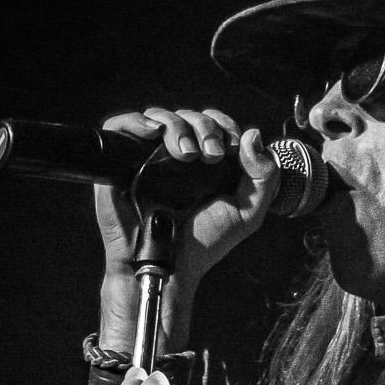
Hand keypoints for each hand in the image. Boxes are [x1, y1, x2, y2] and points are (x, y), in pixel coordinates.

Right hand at [95, 108, 277, 329]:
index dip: (224, 126)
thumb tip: (253, 134)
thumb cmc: (203, 245)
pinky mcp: (121, 164)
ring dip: (177, 125)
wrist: (169, 266)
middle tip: (210, 155)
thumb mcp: (246, 213)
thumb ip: (263, 176)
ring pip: (159, 117)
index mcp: (205, 164)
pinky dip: (137, 121)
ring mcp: (148, 159)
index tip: (230, 148)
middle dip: (205, 127)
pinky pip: (121, 126)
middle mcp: (176, 157)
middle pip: (189, 117)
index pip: (214, 124)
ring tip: (186, 155)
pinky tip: (153, 132)